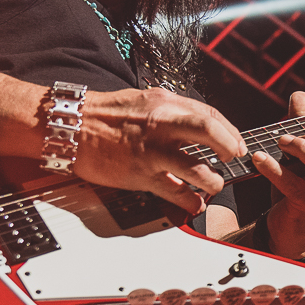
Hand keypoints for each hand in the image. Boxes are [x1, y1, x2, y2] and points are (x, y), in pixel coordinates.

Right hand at [73, 87, 246, 214]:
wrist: (69, 126)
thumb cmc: (103, 114)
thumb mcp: (143, 100)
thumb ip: (171, 112)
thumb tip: (198, 125)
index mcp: (165, 103)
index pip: (211, 114)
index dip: (230, 131)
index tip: (235, 143)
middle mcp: (162, 124)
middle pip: (211, 133)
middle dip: (230, 148)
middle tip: (233, 158)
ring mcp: (153, 151)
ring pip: (199, 169)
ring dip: (213, 181)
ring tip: (212, 184)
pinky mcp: (141, 175)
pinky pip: (176, 192)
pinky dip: (190, 202)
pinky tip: (194, 203)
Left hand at [252, 90, 304, 249]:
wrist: (289, 225)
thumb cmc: (301, 184)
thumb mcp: (304, 150)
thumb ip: (304, 121)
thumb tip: (301, 97)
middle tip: (290, 135)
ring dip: (302, 148)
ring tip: (280, 141)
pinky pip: (294, 184)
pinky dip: (274, 169)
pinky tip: (259, 158)